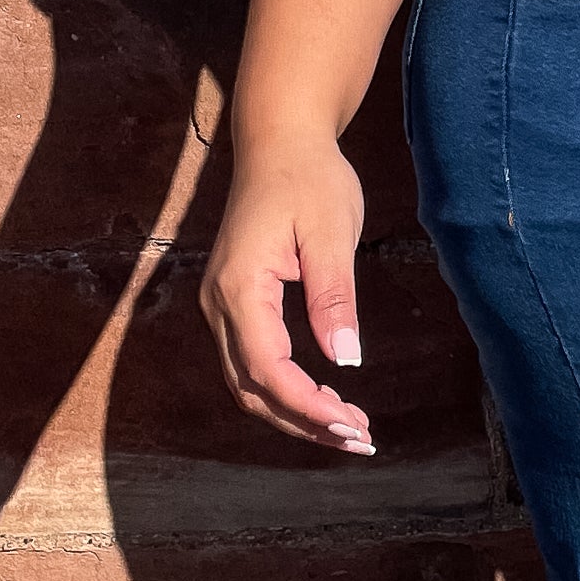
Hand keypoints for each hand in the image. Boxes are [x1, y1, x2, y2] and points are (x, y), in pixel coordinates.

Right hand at [199, 140, 375, 454]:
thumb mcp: (332, 234)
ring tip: (349, 427)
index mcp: (240, 287)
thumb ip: (334, 298)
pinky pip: (250, 361)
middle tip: (360, 440)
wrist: (279, 141)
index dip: (306, 406)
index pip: (267, 369)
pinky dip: (285, 389)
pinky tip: (325, 397)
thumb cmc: (310, 179)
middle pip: (251, 389)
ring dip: (294, 412)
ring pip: (247, 382)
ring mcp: (220, 304)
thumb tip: (345, 361)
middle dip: (303, 423)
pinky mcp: (233, 301)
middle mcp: (218, 302)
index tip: (351, 427)